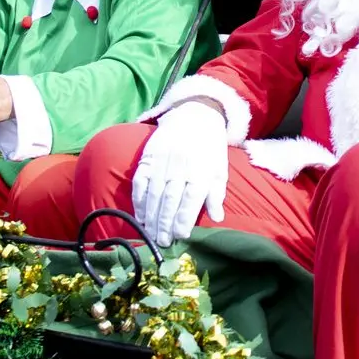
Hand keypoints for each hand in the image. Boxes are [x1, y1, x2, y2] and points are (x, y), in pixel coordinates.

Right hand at [132, 101, 228, 247]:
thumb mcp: (220, 170)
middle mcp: (181, 167)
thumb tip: (217, 218)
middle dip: (164, 223)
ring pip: (154, 193)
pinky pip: (141, 182)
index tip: (180, 236)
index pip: (191, 200)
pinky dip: (138, 200)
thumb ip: (217, 194)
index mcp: (201, 171)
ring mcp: (162, 162)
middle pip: (170, 199)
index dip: (184, 219)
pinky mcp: (148, 157)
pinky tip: (140, 216)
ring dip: (150, 216)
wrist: (194, 116)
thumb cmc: (210, 149)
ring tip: (149, 234)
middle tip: (161, 242)